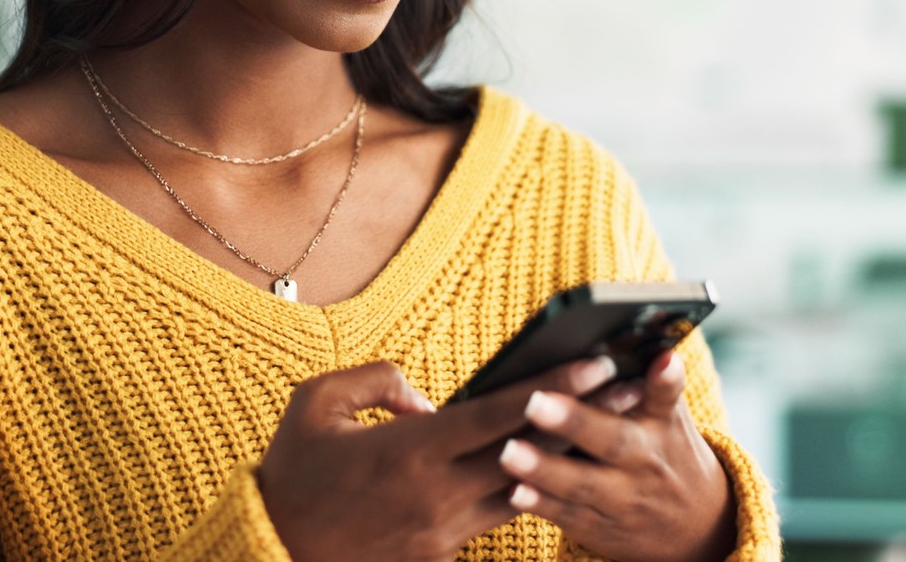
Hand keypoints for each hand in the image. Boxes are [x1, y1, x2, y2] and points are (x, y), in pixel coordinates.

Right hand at [257, 354, 619, 561]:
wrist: (271, 554)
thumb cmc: (291, 474)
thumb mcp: (315, 404)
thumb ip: (376, 381)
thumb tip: (426, 397)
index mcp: (412, 452)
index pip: (500, 414)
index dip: (554, 387)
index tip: (598, 364)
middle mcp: (438, 495)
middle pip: (531, 452)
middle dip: (586, 419)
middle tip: (634, 392)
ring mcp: (443, 532)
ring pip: (524, 491)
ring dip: (568, 458)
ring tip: (610, 428)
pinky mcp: (440, 556)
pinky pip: (493, 518)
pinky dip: (526, 491)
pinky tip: (554, 471)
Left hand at [497, 350, 735, 561]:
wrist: (697, 527)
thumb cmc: (668, 452)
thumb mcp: (672, 418)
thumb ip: (655, 385)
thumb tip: (638, 343)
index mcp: (663, 425)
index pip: (666, 396)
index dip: (665, 378)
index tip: (663, 359)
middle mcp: (645, 462)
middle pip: (612, 440)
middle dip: (574, 422)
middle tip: (534, 402)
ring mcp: (623, 500)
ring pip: (583, 484)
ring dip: (545, 469)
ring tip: (509, 452)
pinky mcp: (601, 528)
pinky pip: (569, 516)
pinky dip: (543, 505)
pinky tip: (515, 492)